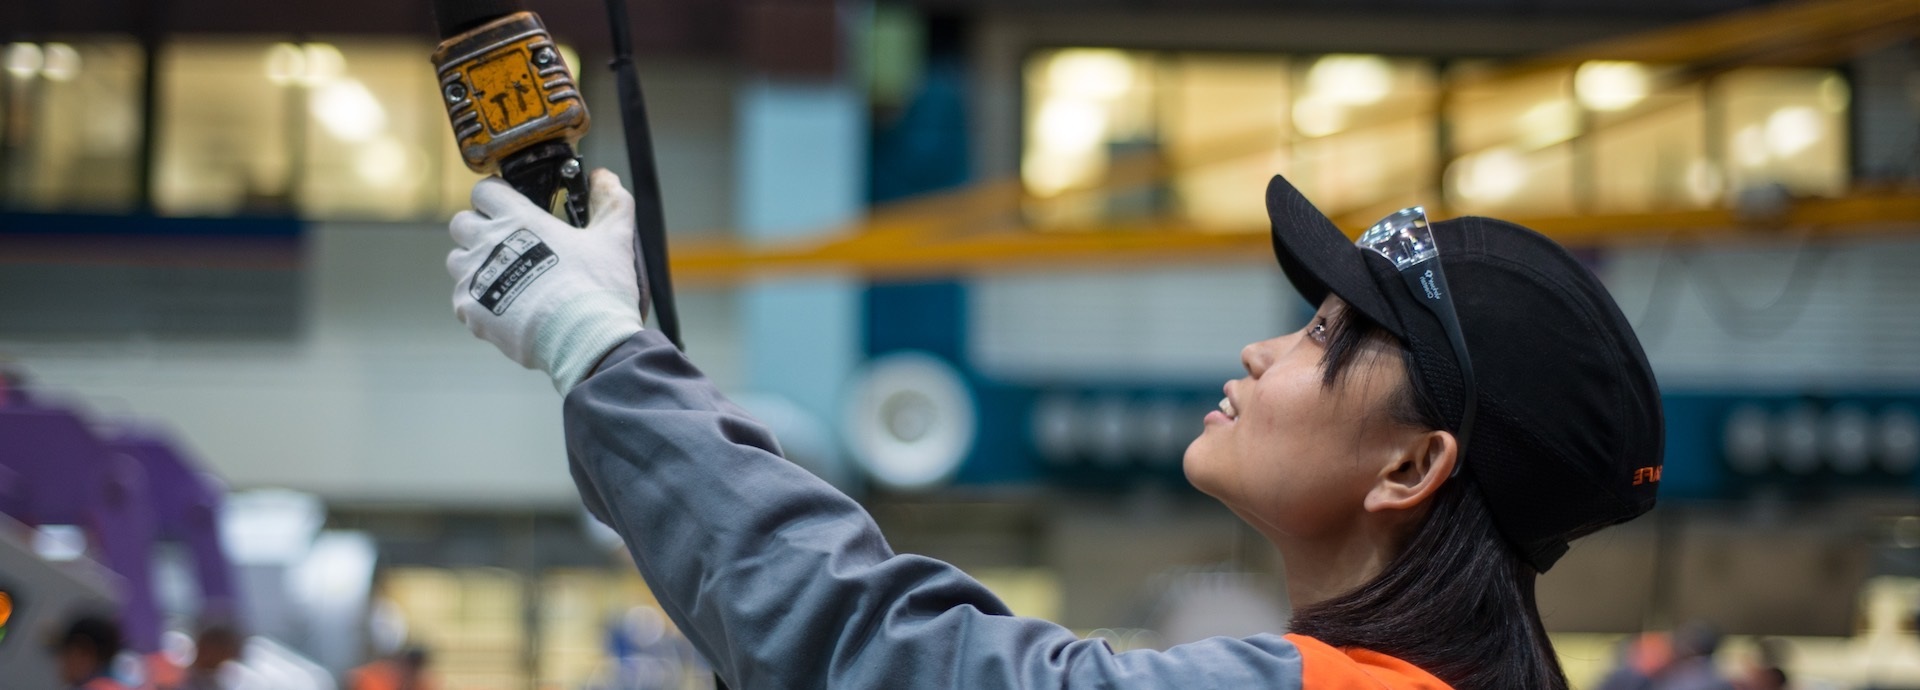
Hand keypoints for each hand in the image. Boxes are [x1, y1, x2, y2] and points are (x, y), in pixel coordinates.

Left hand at [447, 169, 644, 392]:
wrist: (585, 340)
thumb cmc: (598, 288)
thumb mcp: (615, 239)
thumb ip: (611, 201)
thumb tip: (603, 176)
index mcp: (519, 219)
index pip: (485, 190)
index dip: (498, 196)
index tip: (512, 206)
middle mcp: (488, 243)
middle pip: (462, 222)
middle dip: (480, 228)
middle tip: (509, 244)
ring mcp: (474, 278)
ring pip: (457, 260)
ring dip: (475, 264)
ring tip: (506, 277)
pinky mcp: (471, 310)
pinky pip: (462, 298)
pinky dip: (479, 300)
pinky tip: (507, 307)